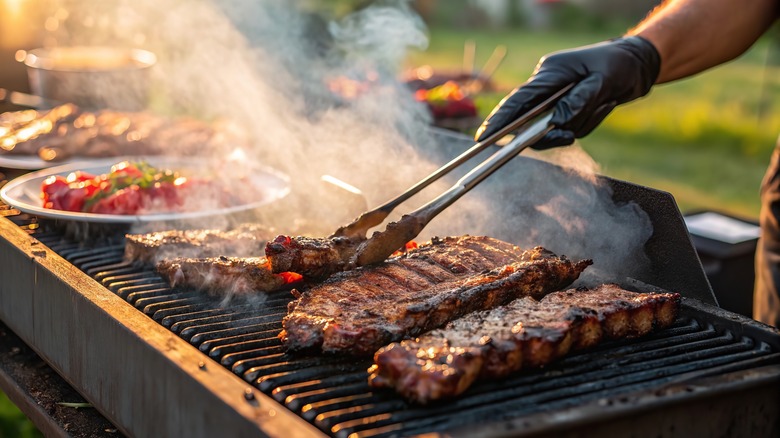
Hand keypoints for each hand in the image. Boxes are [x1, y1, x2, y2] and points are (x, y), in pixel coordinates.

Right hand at [475, 36, 660, 148]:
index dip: (499, 120)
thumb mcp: (603, 82)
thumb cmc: (619, 66)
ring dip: (579, 123)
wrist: (637, 65)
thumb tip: (557, 123)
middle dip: (546, 131)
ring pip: (555, 127)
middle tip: (563, 137)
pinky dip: (587, 123)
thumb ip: (578, 101)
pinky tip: (604, 104)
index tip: (483, 138)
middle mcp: (547, 86)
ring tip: (604, 103)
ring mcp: (556, 98)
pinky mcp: (566, 108)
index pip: (519, 100)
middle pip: (532, 118)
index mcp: (550, 73)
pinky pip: (570, 128)